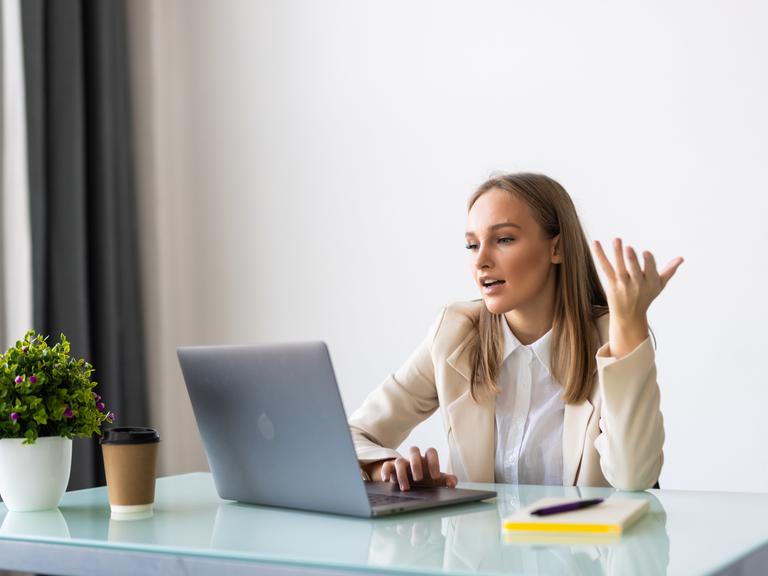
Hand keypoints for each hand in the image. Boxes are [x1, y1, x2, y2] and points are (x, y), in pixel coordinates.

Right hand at [381, 446, 457, 490]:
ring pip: (399, 460)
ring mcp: (402, 463)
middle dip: (416, 464)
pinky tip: (386, 481)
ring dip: (402, 474)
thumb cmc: (428, 481)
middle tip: (419, 479)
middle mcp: (413, 458)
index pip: (430, 452)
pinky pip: (386, 466)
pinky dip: (385, 472)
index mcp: (426, 459)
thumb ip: (447, 480)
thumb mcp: (438, 481)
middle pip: (413, 450)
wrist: (413, 485)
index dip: (433, 462)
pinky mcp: (391, 469)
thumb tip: (452, 483)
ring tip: (405, 489)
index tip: (435, 477)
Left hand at [593, 238, 683, 356]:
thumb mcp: (659, 285)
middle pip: (634, 271)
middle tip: (628, 248)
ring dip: (617, 255)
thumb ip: (669, 271)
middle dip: (632, 260)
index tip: (646, 252)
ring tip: (617, 240)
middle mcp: (636, 284)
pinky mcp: (611, 283)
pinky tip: (596, 243)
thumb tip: (681, 258)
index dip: (648, 262)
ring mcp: (622, 284)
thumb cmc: (646, 297)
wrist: (629, 316)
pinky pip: (605, 268)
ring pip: (619, 269)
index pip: (650, 271)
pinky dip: (600, 256)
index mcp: (650, 283)